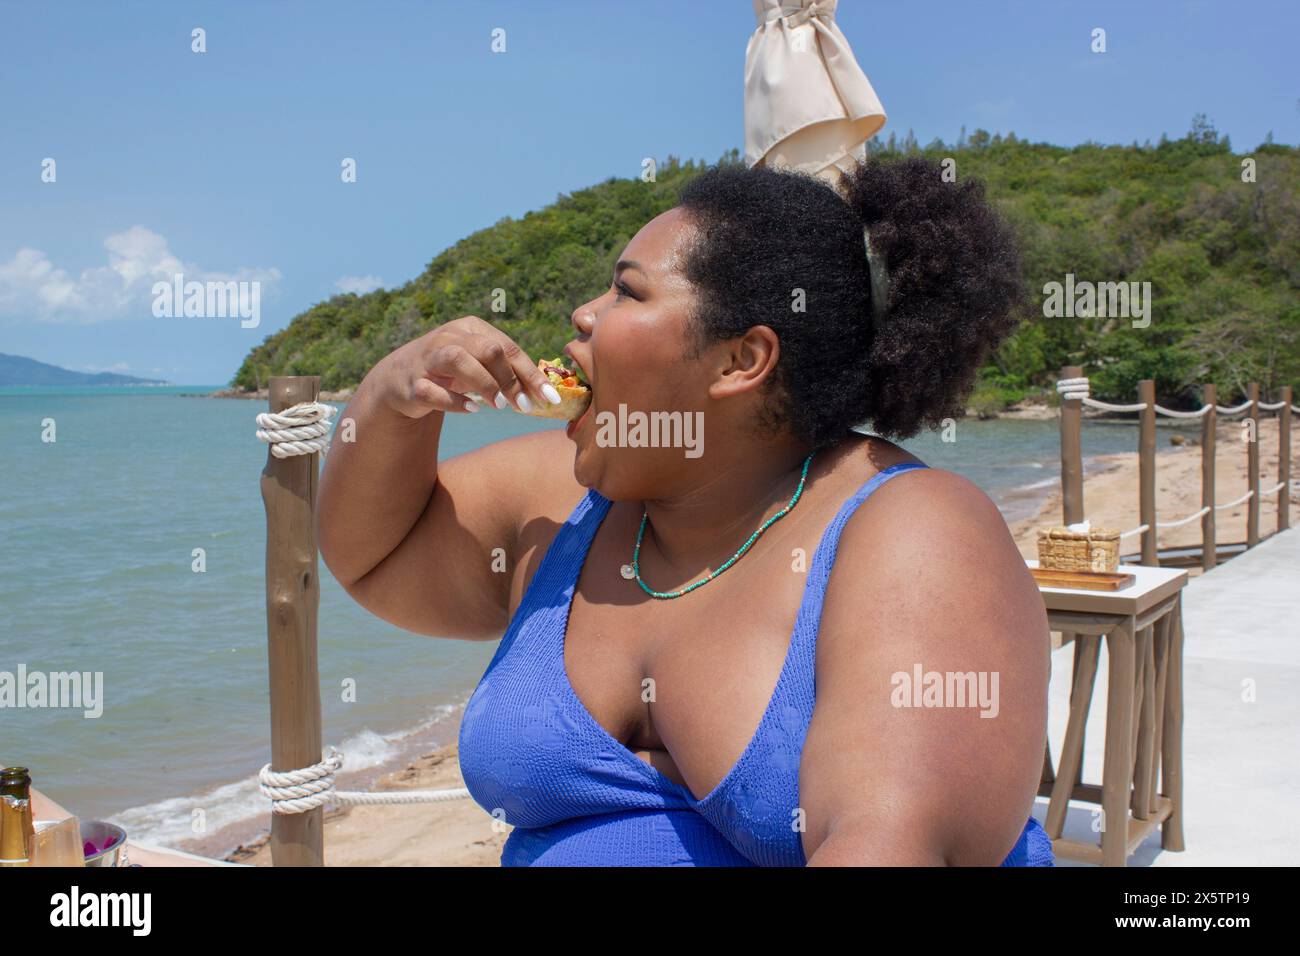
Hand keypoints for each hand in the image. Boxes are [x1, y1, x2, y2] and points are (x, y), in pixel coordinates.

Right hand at [373, 316, 560, 418]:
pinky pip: (433, 391)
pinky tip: (473, 410)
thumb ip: (508, 371)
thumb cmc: (451, 371)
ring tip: (499, 406)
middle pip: (488, 350)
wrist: (399, 378)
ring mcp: (428, 358)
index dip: (532, 375)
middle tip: (522, 406)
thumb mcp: (479, 364)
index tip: (550, 399)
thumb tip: (546, 390)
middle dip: (510, 380)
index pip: (509, 348)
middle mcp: (449, 337)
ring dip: (484, 384)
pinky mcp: (412, 383)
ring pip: (458, 359)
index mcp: (471, 328)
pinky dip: (455, 402)